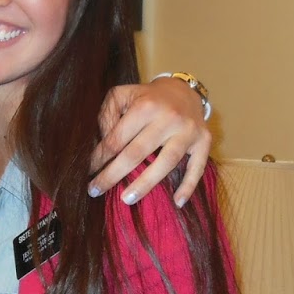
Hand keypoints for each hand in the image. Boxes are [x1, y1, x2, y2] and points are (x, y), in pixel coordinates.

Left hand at [89, 78, 211, 207]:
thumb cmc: (147, 98)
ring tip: (127, 199)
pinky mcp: (204, 141)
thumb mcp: (123, 95)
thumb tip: (101, 145)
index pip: (118, 138)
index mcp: (145, 106)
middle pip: (137, 153)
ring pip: (166, 162)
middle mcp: (168, 118)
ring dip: (145, 184)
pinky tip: (177, 202)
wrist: (184, 90)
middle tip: (96, 190)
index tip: (89, 171)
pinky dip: (188, 186)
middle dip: (113, 174)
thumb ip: (107, 115)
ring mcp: (188, 131)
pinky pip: (197, 167)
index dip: (100, 157)